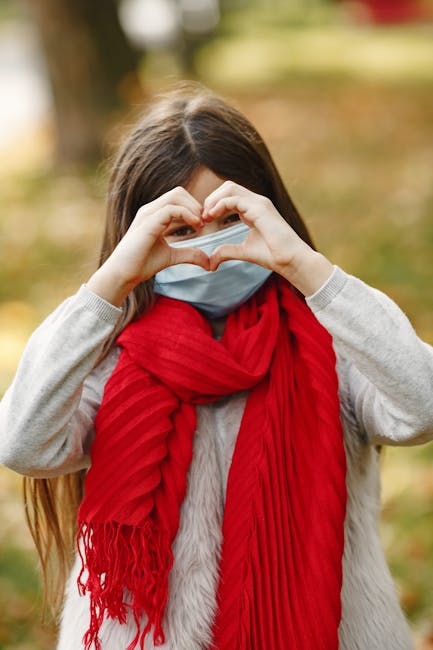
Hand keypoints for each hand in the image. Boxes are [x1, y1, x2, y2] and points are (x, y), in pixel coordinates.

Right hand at [87, 187, 208, 305]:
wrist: (123, 273)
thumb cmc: (142, 264)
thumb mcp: (172, 257)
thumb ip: (189, 254)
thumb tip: (209, 263)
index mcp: (155, 214)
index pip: (178, 198)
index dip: (194, 207)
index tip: (203, 224)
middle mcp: (150, 210)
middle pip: (178, 192)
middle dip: (195, 204)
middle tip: (204, 223)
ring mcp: (148, 214)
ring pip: (176, 196)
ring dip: (193, 208)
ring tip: (200, 224)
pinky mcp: (148, 222)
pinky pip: (171, 209)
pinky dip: (186, 214)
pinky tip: (195, 226)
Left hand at [202, 181, 333, 295]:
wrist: (290, 260)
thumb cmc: (273, 255)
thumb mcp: (244, 252)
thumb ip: (227, 251)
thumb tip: (211, 261)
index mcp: (253, 209)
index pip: (229, 195)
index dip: (214, 204)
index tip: (204, 220)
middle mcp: (256, 202)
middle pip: (228, 186)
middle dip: (211, 198)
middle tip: (202, 216)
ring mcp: (259, 203)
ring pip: (230, 188)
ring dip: (213, 200)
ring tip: (206, 215)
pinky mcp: (260, 208)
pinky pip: (234, 199)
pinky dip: (220, 205)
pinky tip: (212, 216)